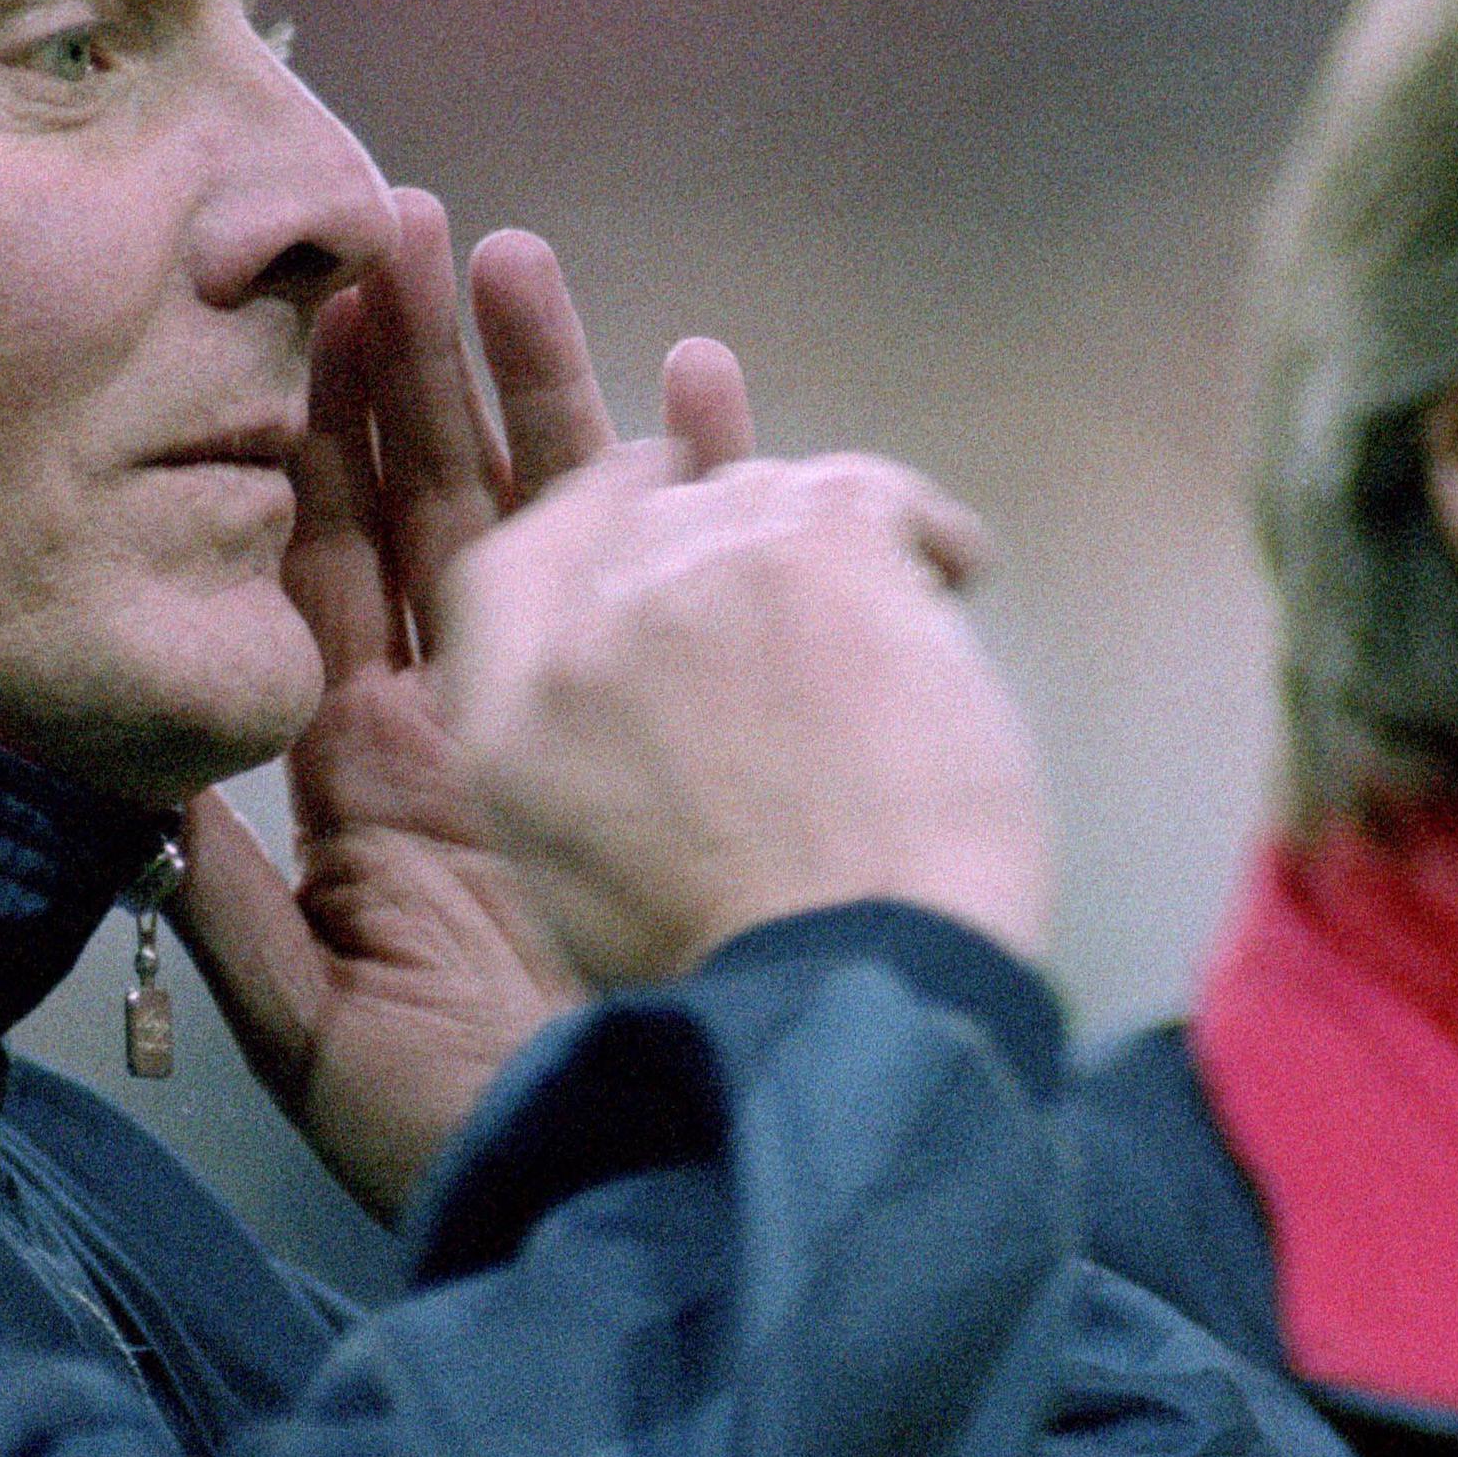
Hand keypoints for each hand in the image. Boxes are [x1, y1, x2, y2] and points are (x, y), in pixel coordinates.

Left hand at [168, 192, 753, 1216]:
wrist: (667, 1179)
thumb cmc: (487, 1128)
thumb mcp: (324, 1038)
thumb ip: (236, 916)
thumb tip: (148, 792)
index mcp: (373, 768)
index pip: (321, 566)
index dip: (300, 439)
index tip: (284, 316)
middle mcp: (475, 714)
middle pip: (433, 499)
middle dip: (411, 362)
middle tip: (393, 221)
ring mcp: (587, 708)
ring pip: (557, 504)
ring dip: (539, 379)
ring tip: (513, 252)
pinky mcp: (693, 720)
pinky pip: (702, 565)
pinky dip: (706, 468)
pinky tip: (700, 375)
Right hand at [435, 446, 1050, 988]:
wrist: (847, 967)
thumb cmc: (724, 960)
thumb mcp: (565, 881)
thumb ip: (561, 754)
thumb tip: (624, 674)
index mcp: (505, 709)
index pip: (512, 562)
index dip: (588, 538)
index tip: (649, 532)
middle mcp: (588, 608)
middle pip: (646, 516)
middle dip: (717, 551)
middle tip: (794, 617)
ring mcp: (702, 559)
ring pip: (758, 496)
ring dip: (813, 554)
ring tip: (870, 636)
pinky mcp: (825, 538)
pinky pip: (873, 489)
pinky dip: (921, 533)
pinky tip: (952, 577)